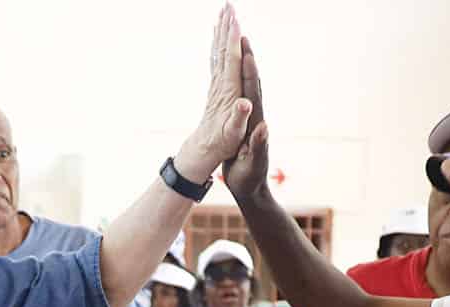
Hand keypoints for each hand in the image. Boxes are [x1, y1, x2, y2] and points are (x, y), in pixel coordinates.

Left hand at [175, 5, 254, 183]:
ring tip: (223, 13)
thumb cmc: (222, 143)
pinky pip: (217, 60)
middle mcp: (220, 83)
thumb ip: (239, 118)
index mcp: (228, 90)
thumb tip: (244, 104)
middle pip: (222, 49)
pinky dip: (218, 44)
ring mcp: (217, 84)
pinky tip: (218, 37)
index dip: (233, 40)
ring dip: (221, 31)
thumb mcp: (233, 133)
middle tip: (228, 5)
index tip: (235, 20)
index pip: (230, 60)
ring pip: (218, 51)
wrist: (205, 149)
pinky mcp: (216, 87)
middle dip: (226, 27)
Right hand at [222, 38, 270, 199]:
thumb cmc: (250, 179)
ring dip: (244, 68)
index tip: (246, 54)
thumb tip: (263, 128)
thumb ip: (259, 146)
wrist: (251, 189)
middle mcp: (256, 118)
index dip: (250, 74)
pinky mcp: (243, 125)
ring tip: (240, 48)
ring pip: (248, 89)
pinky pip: (241, 98)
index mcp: (256, 124)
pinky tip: (233, 75)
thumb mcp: (252, 164)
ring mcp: (250, 121)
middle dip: (248, 61)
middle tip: (243, 38)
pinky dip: (238, 83)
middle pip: (252, 85)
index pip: (253, 95)